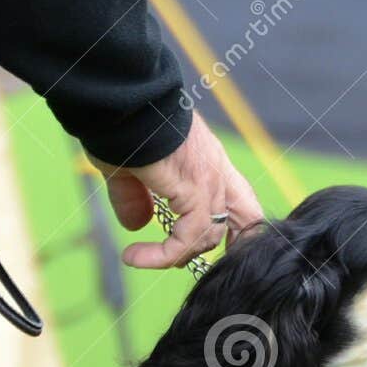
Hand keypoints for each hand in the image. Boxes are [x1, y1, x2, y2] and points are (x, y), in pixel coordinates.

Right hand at [91, 116, 262, 267]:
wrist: (121, 98)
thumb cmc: (121, 122)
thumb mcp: (128, 167)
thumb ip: (134, 197)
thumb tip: (134, 225)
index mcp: (207, 158)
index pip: (238, 197)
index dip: (238, 227)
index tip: (224, 248)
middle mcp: (215, 169)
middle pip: (246, 218)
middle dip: (233, 248)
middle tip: (204, 268)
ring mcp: (209, 179)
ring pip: (207, 236)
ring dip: (173, 255)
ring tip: (137, 257)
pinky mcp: (195, 189)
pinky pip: (187, 238)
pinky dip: (162, 255)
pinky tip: (134, 257)